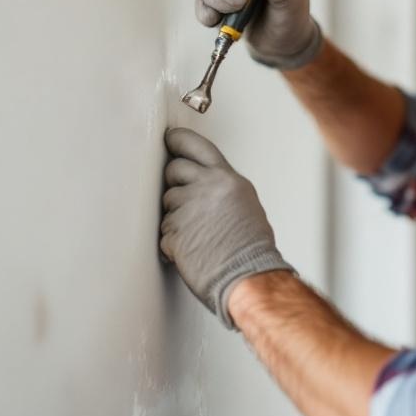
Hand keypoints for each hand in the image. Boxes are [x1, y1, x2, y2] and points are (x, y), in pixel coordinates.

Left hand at [160, 128, 293, 327]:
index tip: (170, 138)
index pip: (199, 147)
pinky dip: (172, 244)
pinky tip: (192, 251)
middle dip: (173, 183)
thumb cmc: (251, 249)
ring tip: (198, 236)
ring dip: (175, 219)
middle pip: (174, 170)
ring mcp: (188, 210)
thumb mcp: (245, 205)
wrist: (249, 277)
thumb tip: (201, 182)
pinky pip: (164, 232)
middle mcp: (207, 188)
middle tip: (183, 201)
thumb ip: (222, 189)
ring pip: (167, 204)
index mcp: (228, 180)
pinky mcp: (174, 233)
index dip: (180, 140)